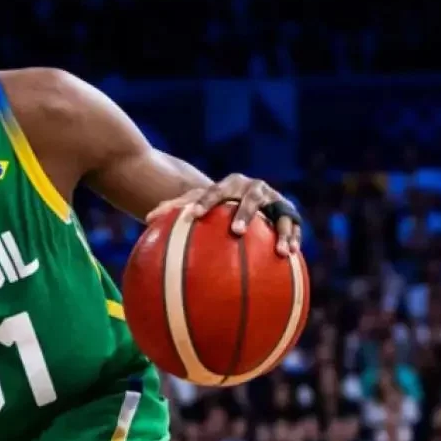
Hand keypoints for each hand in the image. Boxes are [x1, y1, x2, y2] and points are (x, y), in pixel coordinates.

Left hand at [146, 173, 301, 255]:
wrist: (248, 195)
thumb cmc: (216, 203)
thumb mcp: (198, 202)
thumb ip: (176, 208)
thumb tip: (147, 218)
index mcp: (230, 184)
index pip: (214, 191)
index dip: (204, 202)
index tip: (193, 216)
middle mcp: (254, 188)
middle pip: (250, 199)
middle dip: (244, 214)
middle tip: (235, 232)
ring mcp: (274, 199)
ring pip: (280, 213)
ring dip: (281, 231)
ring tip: (280, 251)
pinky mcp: (289, 213)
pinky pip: (294, 228)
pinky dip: (293, 240)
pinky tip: (291, 256)